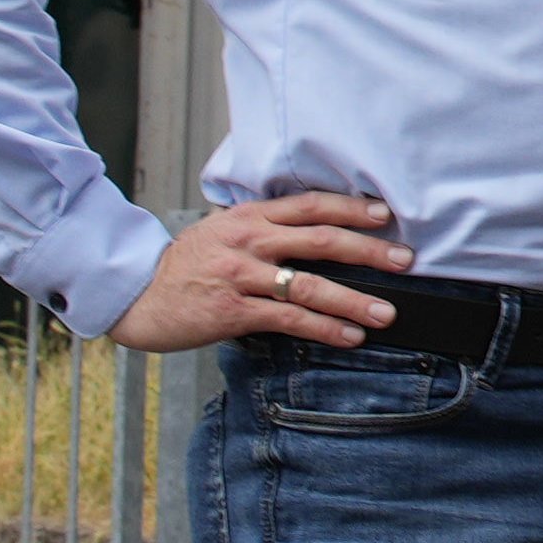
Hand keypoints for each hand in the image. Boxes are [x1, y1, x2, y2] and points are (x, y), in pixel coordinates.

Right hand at [108, 191, 408, 352]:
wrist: (137, 296)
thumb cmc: (185, 266)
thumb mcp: (221, 232)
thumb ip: (262, 228)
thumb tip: (312, 229)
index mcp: (248, 216)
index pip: (309, 205)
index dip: (350, 207)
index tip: (385, 213)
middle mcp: (248, 240)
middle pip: (319, 239)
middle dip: (367, 249)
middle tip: (404, 259)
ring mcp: (240, 275)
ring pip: (308, 284)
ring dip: (353, 299)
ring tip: (387, 312)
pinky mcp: (234, 311)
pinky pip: (288, 319)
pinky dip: (323, 328)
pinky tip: (349, 337)